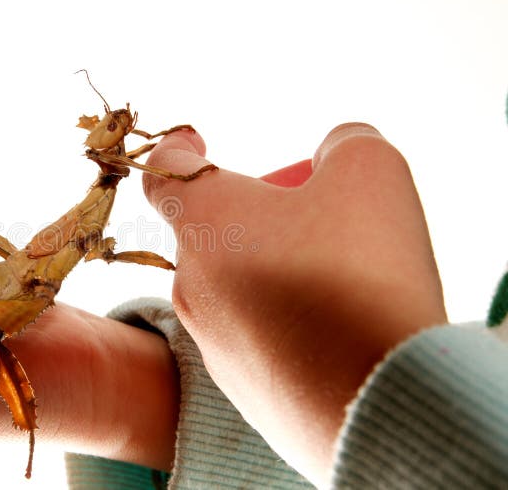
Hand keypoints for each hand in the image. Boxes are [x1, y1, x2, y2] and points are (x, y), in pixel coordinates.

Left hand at [143, 123, 447, 484]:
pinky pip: (254, 338)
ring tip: (338, 282)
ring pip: (234, 286)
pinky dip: (284, 323)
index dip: (177, 149)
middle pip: (213, 231)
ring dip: (272, 270)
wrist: (380, 403)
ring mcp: (210, 342)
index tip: (193, 143)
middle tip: (316, 220)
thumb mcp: (370, 174)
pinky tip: (335, 332)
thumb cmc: (364, 275)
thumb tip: (334, 153)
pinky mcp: (239, 390)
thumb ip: (344, 146)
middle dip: (256, 215)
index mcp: (207, 222)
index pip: (164, 173)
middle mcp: (192, 283)